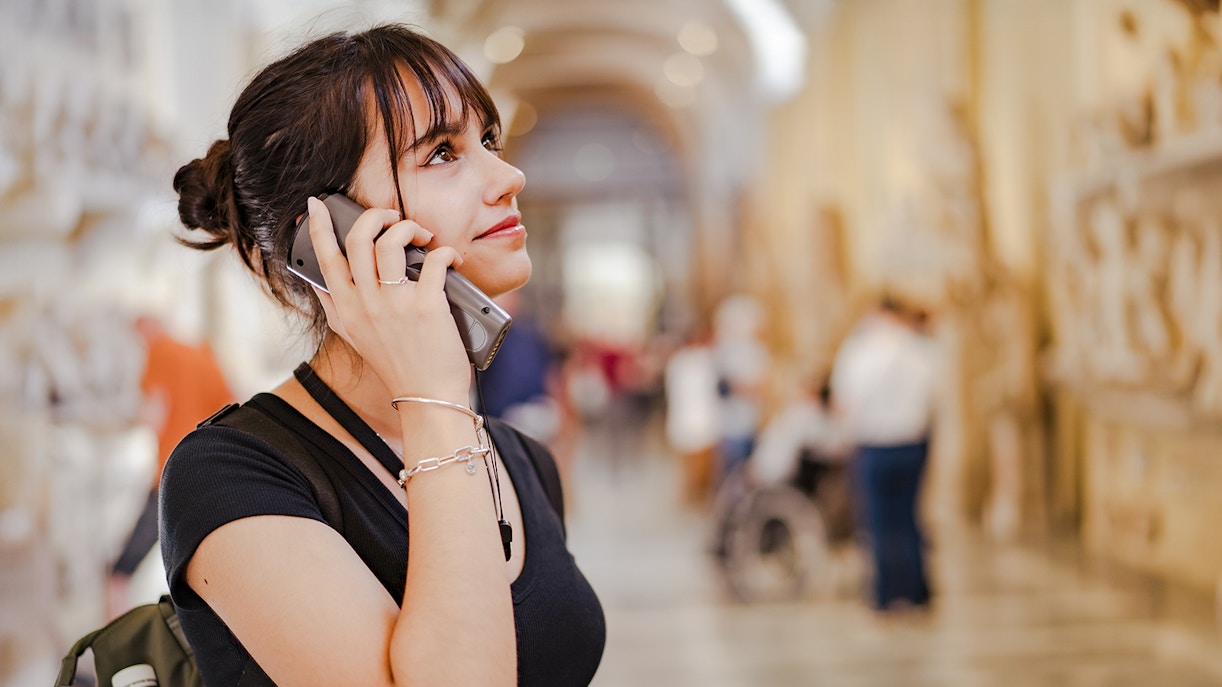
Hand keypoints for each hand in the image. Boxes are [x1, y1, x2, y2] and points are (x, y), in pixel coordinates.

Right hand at [307, 197, 471, 401]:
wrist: (427, 397)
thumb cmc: (397, 365)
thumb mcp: (354, 338)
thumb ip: (335, 309)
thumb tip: (318, 283)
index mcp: (347, 308)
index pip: (325, 258)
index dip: (317, 226)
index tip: (316, 205)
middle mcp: (366, 303)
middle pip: (358, 239)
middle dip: (376, 216)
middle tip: (393, 218)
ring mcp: (395, 304)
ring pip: (391, 241)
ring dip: (409, 227)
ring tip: (423, 236)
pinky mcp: (427, 306)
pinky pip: (433, 261)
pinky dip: (445, 252)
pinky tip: (451, 258)